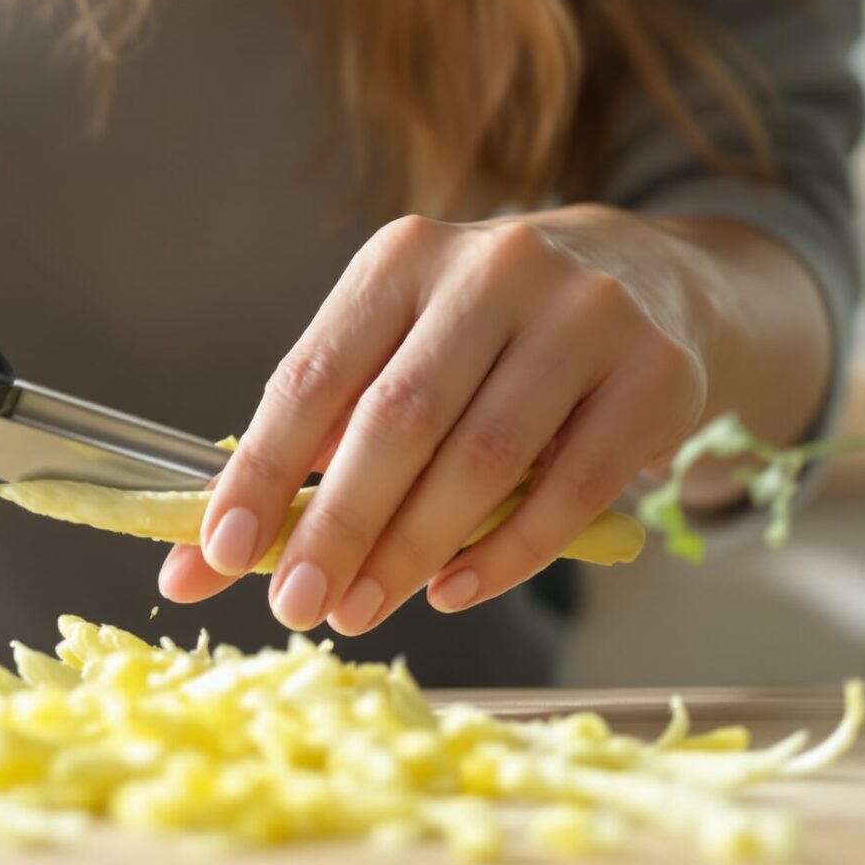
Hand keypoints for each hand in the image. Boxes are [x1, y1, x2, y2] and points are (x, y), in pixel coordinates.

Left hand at [159, 207, 716, 632]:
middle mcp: (496, 268)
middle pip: (400, 418)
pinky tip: (451, 591)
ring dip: (413, 550)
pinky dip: (504, 555)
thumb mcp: (404, 345)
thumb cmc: (491, 334)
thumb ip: (320, 435)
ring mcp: (585, 316)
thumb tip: (207, 551)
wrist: (652, 282)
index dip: (262, 468)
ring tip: (362, 608)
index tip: (221, 551)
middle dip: (338, 525)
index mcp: (406, 256)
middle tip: (295, 604)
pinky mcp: (656, 374)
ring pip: (484, 458)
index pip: (315, 373)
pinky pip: (572, 489)